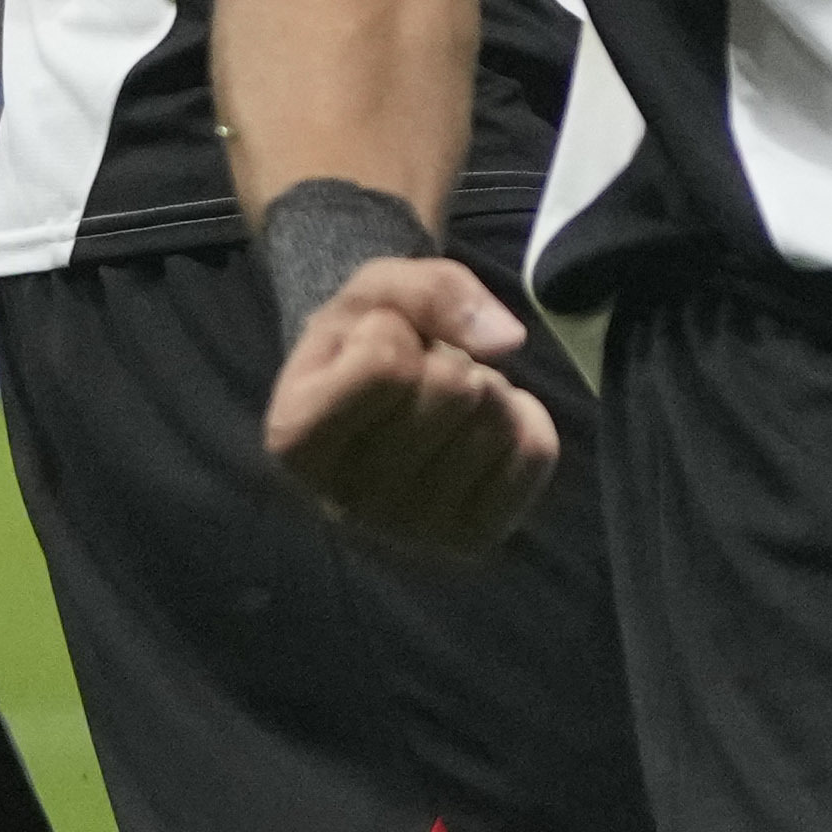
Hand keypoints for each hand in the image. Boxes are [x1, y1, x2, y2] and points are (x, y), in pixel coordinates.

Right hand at [261, 252, 553, 553]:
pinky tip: (480, 428)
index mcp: (296, 439)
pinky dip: (523, 419)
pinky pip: (535, 452)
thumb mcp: (372, 294)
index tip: (373, 347)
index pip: (386, 364)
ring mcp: (410, 531)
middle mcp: (346, 501)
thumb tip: (507, 340)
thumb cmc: (361, 346)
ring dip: (485, 388)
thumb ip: (430, 292)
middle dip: (448, 360)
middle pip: (452, 392)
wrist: (373, 406)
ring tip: (446, 404)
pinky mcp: (469, 539)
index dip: (394, 329)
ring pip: (496, 421)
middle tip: (421, 375)